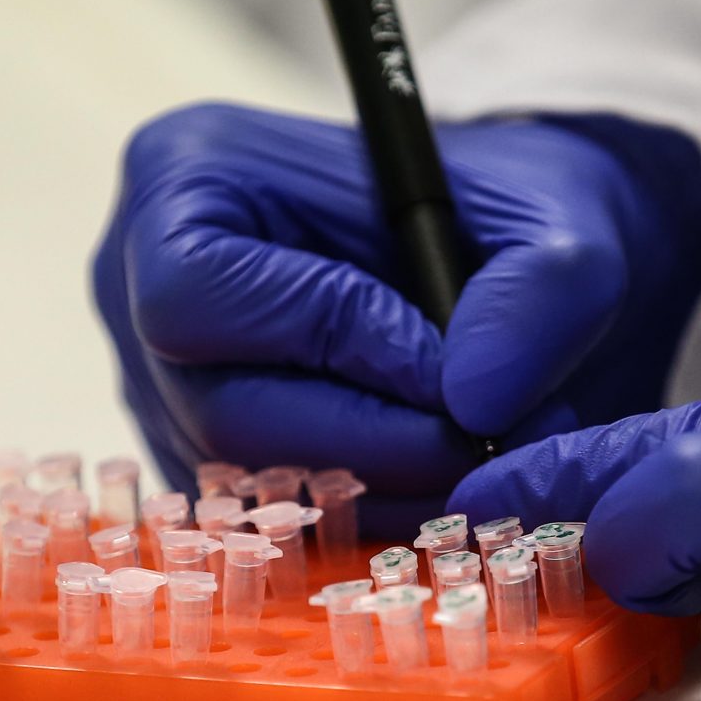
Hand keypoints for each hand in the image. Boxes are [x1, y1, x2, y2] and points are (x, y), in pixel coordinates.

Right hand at [91, 103, 700, 536]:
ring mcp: (159, 382)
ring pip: (243, 486)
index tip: (449, 375)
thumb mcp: (562, 224)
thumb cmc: (508, 216)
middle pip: (220, 409)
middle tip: (482, 447)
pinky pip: (263, 524)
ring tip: (478, 463)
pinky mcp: (198, 460)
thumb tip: (472, 401)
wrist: (501, 262)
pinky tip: (435, 488)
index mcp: (187, 176)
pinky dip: (362, 523)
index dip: (329, 346)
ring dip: (377, 498)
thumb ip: (542, 292)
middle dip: (368, 446)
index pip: (204, 293)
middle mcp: (137, 283)